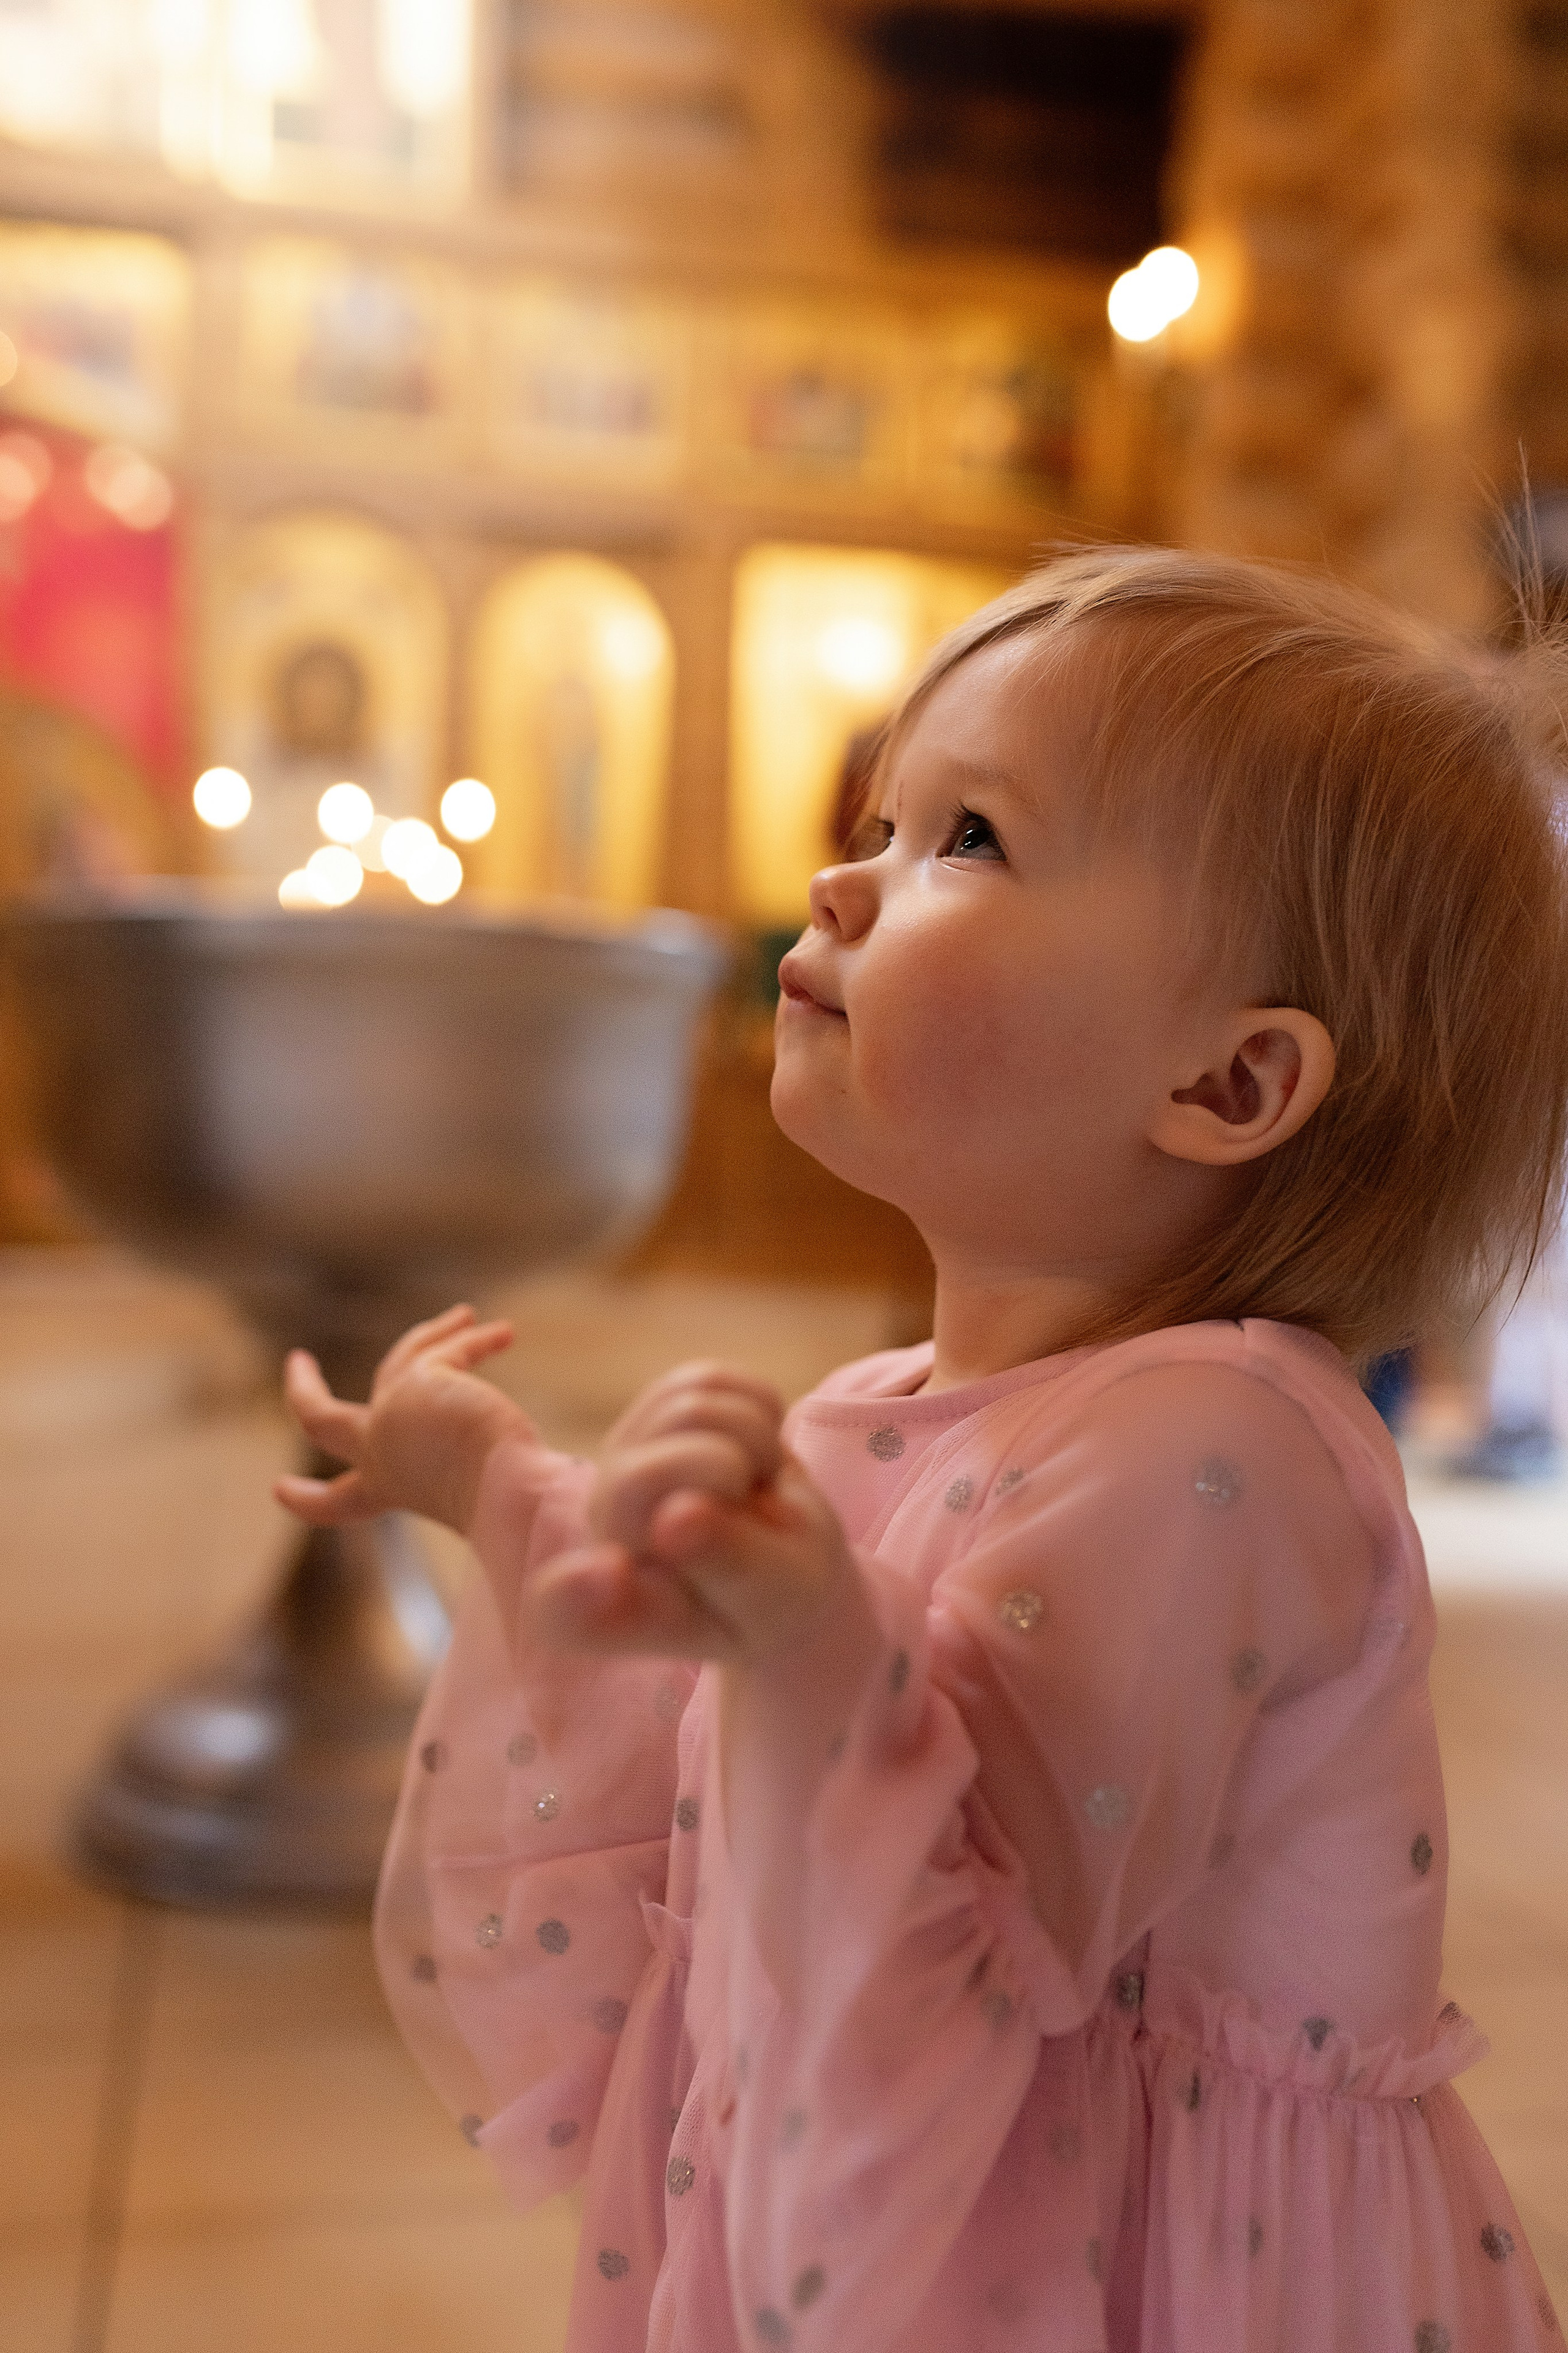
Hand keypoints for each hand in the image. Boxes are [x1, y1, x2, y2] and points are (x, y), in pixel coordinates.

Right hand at [274, 1305, 534, 1534]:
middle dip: (304, 1392)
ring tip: (466, 1316)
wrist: (512, 1501)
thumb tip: (563, 1503)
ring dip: (432, 1336)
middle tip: (297, 1366)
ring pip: (399, 1360)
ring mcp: (392, 1416)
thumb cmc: (511, 1519)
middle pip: (319, 1421)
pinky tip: (507, 1333)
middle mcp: (382, 1457)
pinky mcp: (418, 1383)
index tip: (281, 1490)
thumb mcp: (491, 1507)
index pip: (340, 1506)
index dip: (308, 1500)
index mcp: (392, 1495)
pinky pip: (448, 1348)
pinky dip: (475, 1338)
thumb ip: (500, 1497)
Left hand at [525, 1361, 855, 1663]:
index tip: (610, 1575)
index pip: (569, 1609)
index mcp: (620, 1609)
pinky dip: (756, 1405)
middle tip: (754, 1512)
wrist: (786, 1554)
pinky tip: (755, 1450)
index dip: (578, 1593)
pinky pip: (710, 1379)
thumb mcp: (772, 1595)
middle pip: (646, 1474)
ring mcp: (621, 1463)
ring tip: (754, 1488)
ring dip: (754, 1440)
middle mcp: (604, 1531)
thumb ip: (727, 1564)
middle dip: (731, 1474)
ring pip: (689, 1409)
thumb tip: (677, 1517)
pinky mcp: (649, 1412)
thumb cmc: (776, 1595)